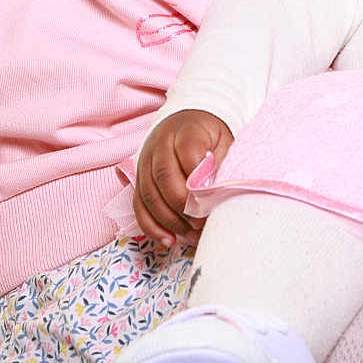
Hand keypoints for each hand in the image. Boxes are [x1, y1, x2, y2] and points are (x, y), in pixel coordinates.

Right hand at [133, 110, 234, 246]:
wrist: (187, 122)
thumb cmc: (210, 137)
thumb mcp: (224, 142)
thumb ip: (221, 165)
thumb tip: (218, 195)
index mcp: (185, 130)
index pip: (188, 153)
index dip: (198, 181)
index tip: (210, 202)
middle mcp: (160, 145)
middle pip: (164, 177)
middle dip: (183, 205)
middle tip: (201, 222)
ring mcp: (146, 162)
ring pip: (149, 195)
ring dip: (169, 221)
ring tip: (191, 235)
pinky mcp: (139, 180)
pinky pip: (139, 205)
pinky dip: (152, 226)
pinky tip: (169, 239)